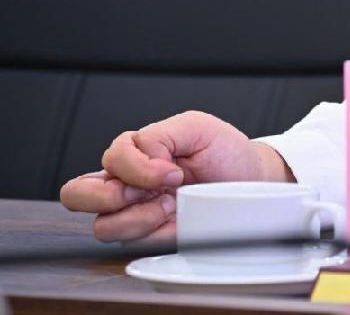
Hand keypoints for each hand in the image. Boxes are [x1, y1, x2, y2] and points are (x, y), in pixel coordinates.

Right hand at [58, 110, 293, 242]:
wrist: (251, 180)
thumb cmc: (224, 152)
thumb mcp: (194, 127)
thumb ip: (158, 135)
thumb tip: (142, 159)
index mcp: (134, 155)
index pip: (105, 162)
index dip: (133, 167)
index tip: (172, 169)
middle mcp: (126, 185)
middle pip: (77, 196)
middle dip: (110, 196)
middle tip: (148, 192)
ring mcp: (135, 213)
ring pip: (103, 227)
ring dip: (139, 217)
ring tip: (171, 205)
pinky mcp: (150, 237)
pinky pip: (134, 244)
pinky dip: (155, 233)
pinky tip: (176, 219)